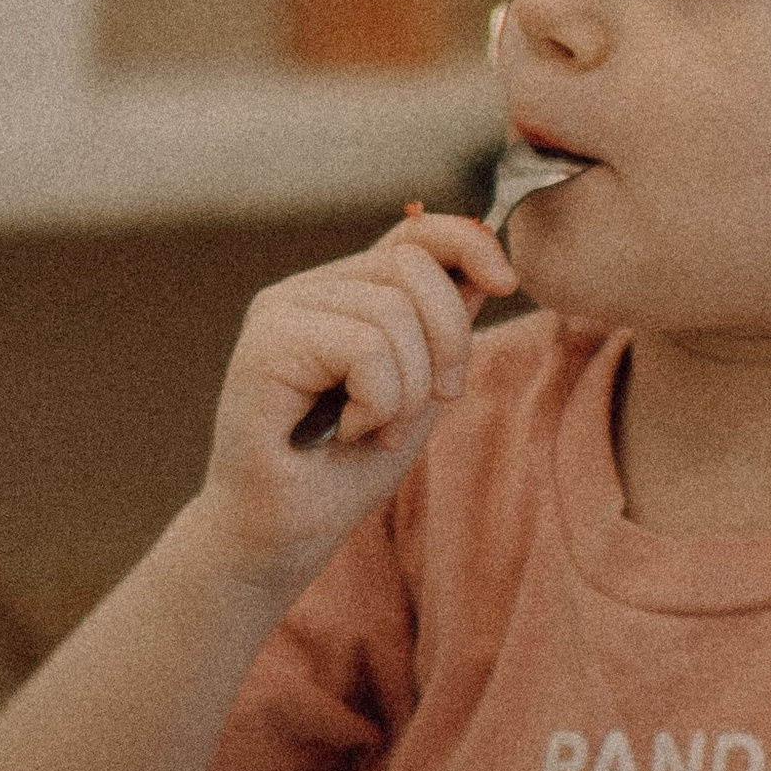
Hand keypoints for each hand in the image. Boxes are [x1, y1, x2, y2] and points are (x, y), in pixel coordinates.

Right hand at [196, 212, 514, 578]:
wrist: (279, 539)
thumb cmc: (343, 472)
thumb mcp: (418, 389)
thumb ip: (442, 328)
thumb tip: (486, 265)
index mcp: (342, 292)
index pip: (415, 231)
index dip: (469, 243)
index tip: (506, 283)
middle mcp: (307, 289)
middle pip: (413, 266)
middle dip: (447, 341)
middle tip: (429, 405)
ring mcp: (280, 311)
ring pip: (393, 312)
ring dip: (407, 390)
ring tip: (375, 430)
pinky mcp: (265, 342)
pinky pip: (365, 348)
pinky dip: (378, 402)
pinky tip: (344, 432)